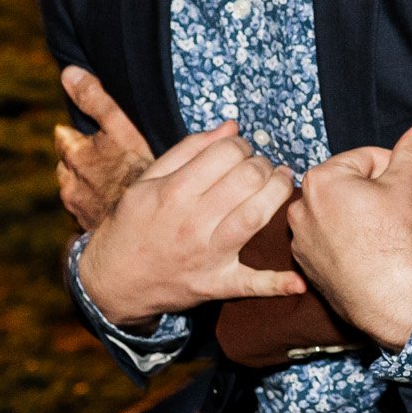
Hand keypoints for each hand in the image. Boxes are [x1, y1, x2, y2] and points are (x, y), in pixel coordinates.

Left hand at [55, 68, 152, 228]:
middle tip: (113, 162)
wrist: (151, 228)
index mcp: (73, 153)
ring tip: (117, 186)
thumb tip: (68, 72)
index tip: (100, 139)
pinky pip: (88, 213)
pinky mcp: (87, 229)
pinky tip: (118, 206)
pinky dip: (98, 208)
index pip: (65, 136)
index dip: (82, 136)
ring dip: (90, 187)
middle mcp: (68, 181)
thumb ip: (95, 99)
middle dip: (84, 162)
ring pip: (77, 189)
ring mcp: (77, 208)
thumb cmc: (139, 173)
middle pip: (70, 164)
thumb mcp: (122, 128)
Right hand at [78, 124, 305, 328]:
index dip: (241, 146)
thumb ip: (188, 151)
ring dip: (279, 194)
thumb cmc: (132, 225)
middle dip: (263, 164)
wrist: (112, 280)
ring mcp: (208, 255)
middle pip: (247, 179)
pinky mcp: (217, 284)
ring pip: (256, 216)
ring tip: (282, 184)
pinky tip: (298, 283)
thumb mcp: (147, 181)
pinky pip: (252, 285)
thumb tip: (231, 127)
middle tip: (260, 167)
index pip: (226, 153)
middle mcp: (193, 222)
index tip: (241, 151)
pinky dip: (277, 285)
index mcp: (173, 191)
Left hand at [291, 125, 411, 350]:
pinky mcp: (306, 265)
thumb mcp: (404, 186)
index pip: (366, 159)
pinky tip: (371, 246)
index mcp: (321, 179)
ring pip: (338, 212)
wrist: (389, 296)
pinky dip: (348, 237)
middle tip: (410, 196)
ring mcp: (301, 238)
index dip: (396, 165)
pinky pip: (329, 239)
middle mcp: (301, 206)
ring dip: (363, 211)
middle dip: (380, 188)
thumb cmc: (393, 238)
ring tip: (391, 222)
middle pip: (349, 184)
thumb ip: (410, 154)